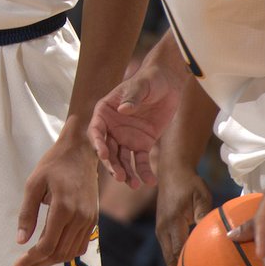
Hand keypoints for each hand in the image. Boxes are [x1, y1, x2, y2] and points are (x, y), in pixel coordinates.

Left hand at [14, 133, 98, 265]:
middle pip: (59, 252)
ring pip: (71, 252)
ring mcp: (89, 220)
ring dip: (52, 260)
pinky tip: (52, 250)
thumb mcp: (33, 184)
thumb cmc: (53, 165)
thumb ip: (27, 213)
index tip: (17, 264)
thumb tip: (21, 241)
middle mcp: (80, 217)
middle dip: (39, 262)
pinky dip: (66, 253)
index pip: (47, 244)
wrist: (80, 152)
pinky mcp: (93, 219)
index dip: (31, 258)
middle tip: (23, 264)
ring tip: (35, 260)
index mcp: (63, 208)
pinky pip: (81, 245)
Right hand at [89, 65, 181, 187]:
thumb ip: (132, 98)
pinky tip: (149, 182)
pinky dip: (144, 172)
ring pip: (122, 159)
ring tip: (134, 185)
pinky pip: (141, 160)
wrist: (168, 84)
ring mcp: (126, 137)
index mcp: (105, 112)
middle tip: (119, 176)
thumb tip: (123, 110)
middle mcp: (112, 127)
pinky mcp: (142, 143)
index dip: (98, 143)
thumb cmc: (149, 80)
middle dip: (112, 164)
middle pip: (108, 149)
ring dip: (126, 172)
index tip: (103, 155)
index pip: (96, 130)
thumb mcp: (140, 86)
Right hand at [155, 167, 213, 265]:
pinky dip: (174, 257)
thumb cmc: (190, 183)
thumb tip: (212, 233)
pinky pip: (167, 247)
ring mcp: (160, 227)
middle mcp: (163, 227)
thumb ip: (204, 215)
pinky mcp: (161, 226)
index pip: (178, 250)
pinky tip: (187, 264)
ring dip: (177, 265)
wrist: (172, 171)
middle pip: (170, 257)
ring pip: (166, 254)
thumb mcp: (201, 196)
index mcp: (173, 220)